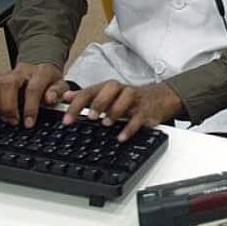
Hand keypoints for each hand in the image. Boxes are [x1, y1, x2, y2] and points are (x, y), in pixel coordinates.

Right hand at [0, 62, 68, 127]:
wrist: (40, 67)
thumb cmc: (49, 80)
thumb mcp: (60, 85)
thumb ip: (57, 92)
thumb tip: (50, 99)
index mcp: (39, 73)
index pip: (33, 89)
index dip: (30, 107)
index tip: (29, 123)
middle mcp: (20, 72)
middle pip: (9, 85)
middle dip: (10, 106)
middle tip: (15, 121)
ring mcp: (5, 76)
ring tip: (6, 120)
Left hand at [61, 81, 183, 141]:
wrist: (161, 97)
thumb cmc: (131, 98)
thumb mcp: (107, 96)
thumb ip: (87, 96)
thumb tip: (65, 96)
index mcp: (109, 88)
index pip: (90, 91)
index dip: (76, 104)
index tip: (67, 119)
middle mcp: (121, 90)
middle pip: (109, 88)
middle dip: (98, 102)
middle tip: (90, 116)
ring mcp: (135, 99)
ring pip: (126, 98)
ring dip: (114, 111)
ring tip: (105, 123)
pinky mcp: (146, 110)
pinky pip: (139, 117)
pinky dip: (130, 128)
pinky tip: (121, 137)